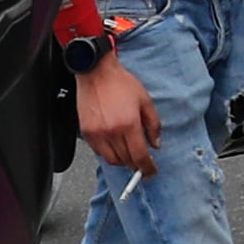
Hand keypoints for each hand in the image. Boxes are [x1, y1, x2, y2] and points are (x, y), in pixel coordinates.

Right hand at [76, 51, 159, 172]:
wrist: (96, 72)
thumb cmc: (120, 82)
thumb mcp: (145, 100)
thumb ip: (153, 124)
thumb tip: (156, 143)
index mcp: (129, 124)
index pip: (139, 157)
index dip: (147, 168)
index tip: (150, 171)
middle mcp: (112, 132)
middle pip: (126, 161)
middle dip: (136, 164)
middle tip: (142, 162)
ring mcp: (97, 134)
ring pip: (111, 160)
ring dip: (122, 160)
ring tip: (129, 152)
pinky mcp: (87, 133)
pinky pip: (99, 152)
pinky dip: (109, 153)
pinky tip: (115, 144)